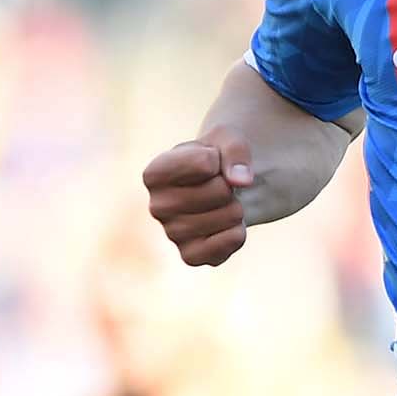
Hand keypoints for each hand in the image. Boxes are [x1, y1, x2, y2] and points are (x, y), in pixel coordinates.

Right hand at [144, 131, 254, 267]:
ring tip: (223, 204)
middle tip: (220, 187)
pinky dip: (237, 233)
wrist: (223, 188)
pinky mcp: (191, 256)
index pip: (204, 164)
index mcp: (155, 173)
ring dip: (236, 209)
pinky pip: (228, 244)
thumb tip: (241, 181)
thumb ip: (235, 150)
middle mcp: (157, 206)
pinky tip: (227, 225)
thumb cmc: (217, 160)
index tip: (211, 162)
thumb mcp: (227, 139)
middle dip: (230, 186)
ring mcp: (173, 234)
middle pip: (217, 192)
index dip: (219, 159)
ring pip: (226, 218)